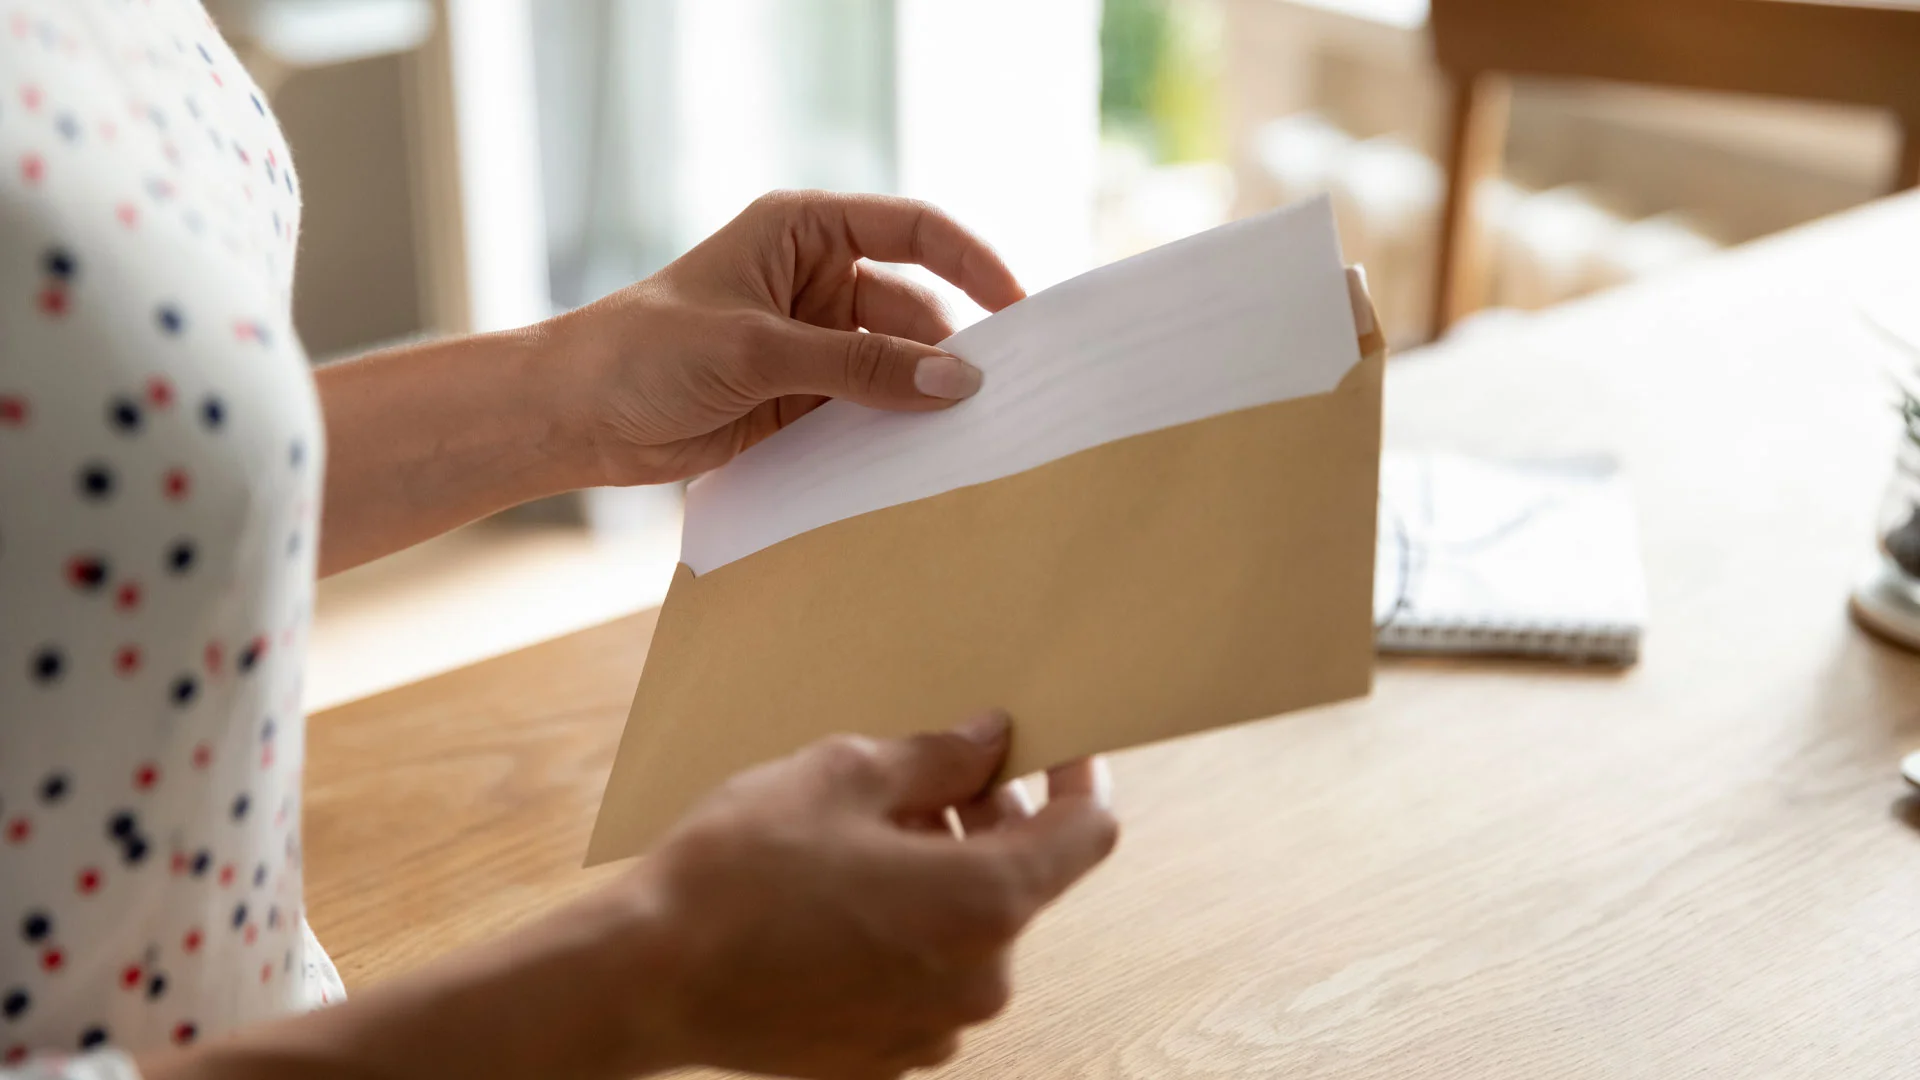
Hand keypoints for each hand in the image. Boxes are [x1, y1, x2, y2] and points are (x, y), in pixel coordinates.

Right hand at [134, 716, 1110, 1079]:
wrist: (647, 976)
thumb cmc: (739, 869)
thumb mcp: (843, 776)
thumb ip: (939, 756)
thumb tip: (992, 738)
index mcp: (986, 904)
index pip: (1088, 834)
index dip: (1081, 778)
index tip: (1058, 745)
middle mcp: (980, 980)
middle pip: (1023, 878)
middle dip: (989, 816)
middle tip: (928, 769)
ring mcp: (935, 1029)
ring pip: (973, 928)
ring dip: (944, 871)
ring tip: (866, 830)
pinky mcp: (887, 1057)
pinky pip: (927, 976)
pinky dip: (910, 929)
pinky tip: (842, 894)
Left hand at [547, 190, 1027, 485]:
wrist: (574, 417)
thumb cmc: (646, 353)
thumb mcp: (759, 350)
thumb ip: (861, 366)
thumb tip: (958, 381)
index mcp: (804, 231)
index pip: (914, 230)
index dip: (973, 262)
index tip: (1021, 307)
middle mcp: (816, 280)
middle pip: (914, 309)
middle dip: (952, 351)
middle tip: (1001, 399)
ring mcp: (811, 343)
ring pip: (895, 367)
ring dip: (923, 399)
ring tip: (967, 437)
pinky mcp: (802, 400)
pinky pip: (867, 411)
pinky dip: (892, 434)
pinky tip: (921, 461)